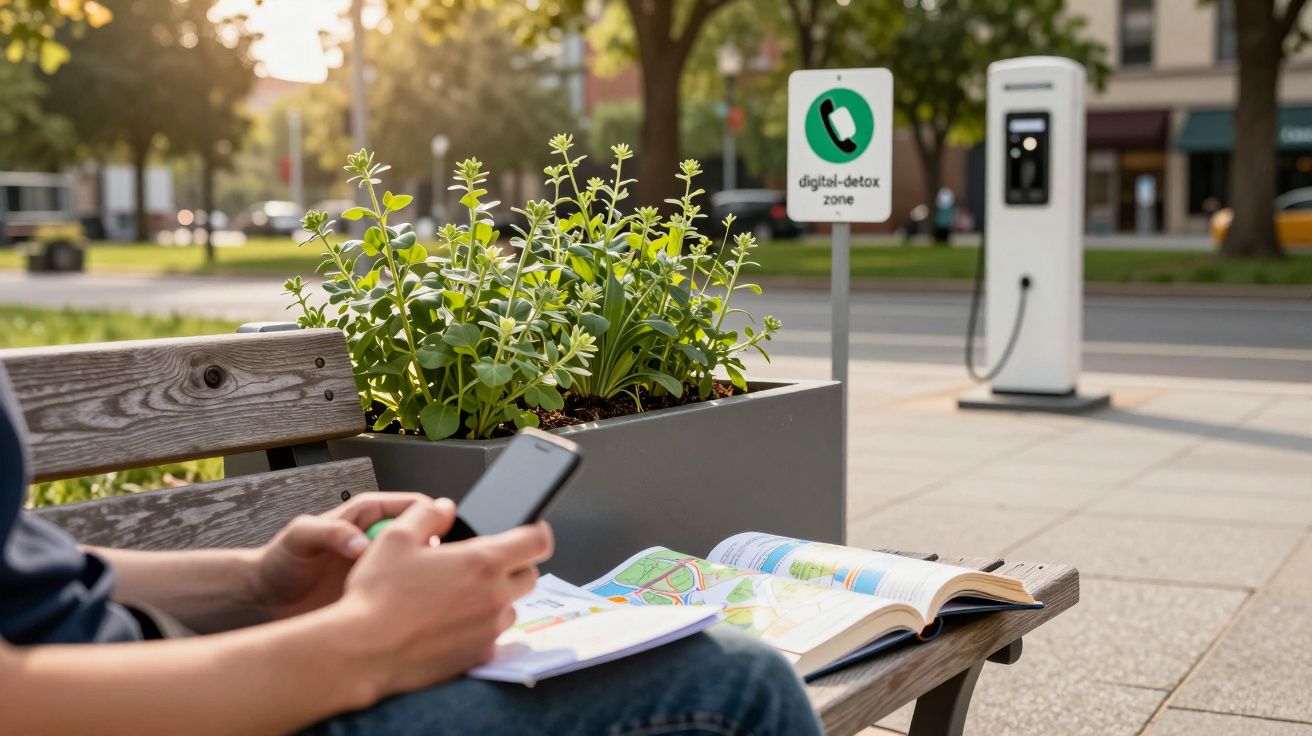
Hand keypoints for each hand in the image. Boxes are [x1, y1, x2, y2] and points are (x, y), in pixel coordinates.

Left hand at [250, 492, 432, 620]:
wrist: (267, 600)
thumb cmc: (280, 562)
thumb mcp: (300, 537)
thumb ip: (331, 532)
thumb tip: (363, 544)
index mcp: (367, 515)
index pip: (414, 507)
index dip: (429, 519)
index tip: (430, 540)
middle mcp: (379, 540)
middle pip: (424, 539)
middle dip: (432, 553)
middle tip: (427, 573)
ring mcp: (380, 568)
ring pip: (418, 569)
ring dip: (422, 580)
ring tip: (414, 596)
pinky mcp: (377, 594)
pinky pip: (404, 596)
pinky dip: (409, 603)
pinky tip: (402, 613)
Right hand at [335, 498, 552, 698]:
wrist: (364, 652)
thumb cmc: (377, 597)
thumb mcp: (395, 537)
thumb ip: (426, 514)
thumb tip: (444, 507)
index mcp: (482, 561)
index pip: (538, 541)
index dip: (536, 532)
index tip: (528, 532)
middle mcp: (495, 596)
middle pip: (529, 575)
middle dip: (513, 566)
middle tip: (481, 565)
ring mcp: (490, 629)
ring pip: (511, 607)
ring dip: (496, 598)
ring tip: (458, 596)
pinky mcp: (480, 655)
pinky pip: (493, 635)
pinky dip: (480, 627)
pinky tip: (449, 623)